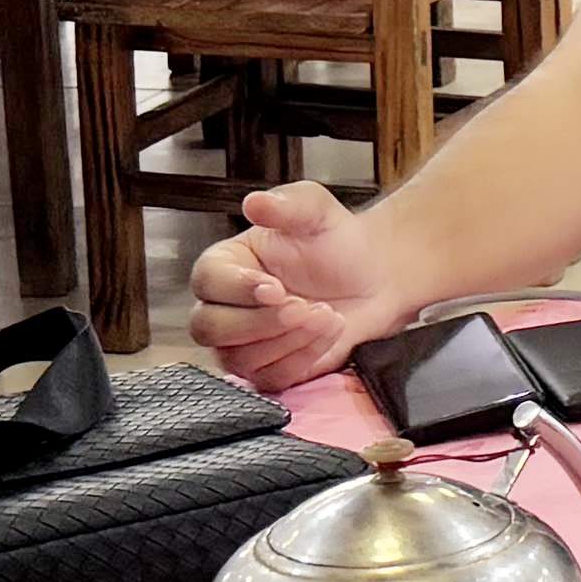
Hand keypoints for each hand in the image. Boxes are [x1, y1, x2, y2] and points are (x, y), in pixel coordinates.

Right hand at [187, 181, 405, 391]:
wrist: (374, 276)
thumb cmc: (336, 243)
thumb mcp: (317, 212)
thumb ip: (287, 205)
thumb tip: (256, 202)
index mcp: (226, 265)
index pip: (207, 282)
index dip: (238, 289)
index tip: (275, 287)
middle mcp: (226, 306)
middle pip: (211, 328)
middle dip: (262, 322)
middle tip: (306, 306)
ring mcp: (243, 342)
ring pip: (240, 358)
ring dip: (289, 341)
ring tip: (327, 315)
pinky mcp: (268, 368)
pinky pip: (270, 379)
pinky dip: (303, 359)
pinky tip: (330, 333)